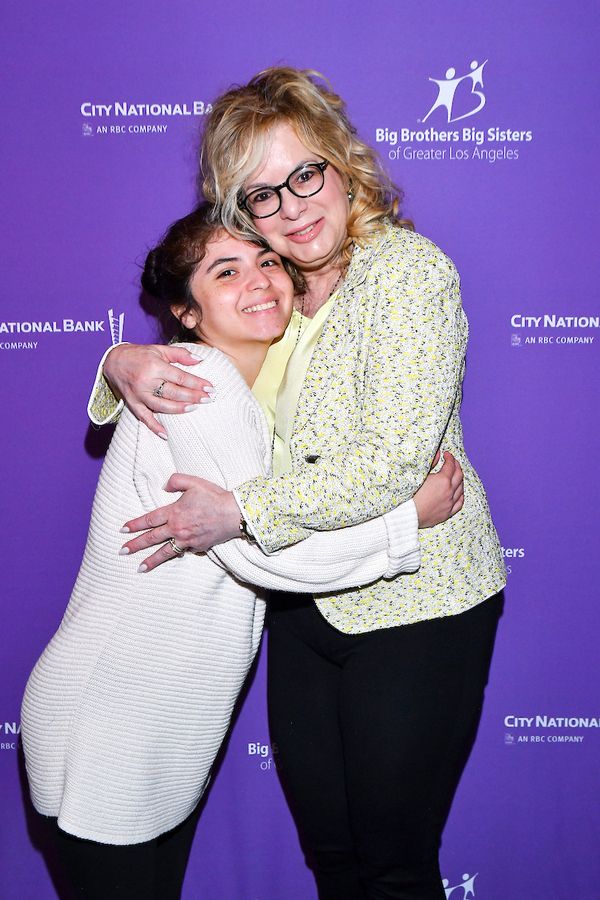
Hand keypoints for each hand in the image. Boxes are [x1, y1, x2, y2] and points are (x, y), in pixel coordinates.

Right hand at [104, 344, 213, 437]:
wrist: (113, 361)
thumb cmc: (140, 354)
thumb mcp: (159, 349)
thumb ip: (180, 354)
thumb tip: (199, 360)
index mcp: (154, 365)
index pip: (180, 377)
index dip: (196, 383)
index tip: (210, 388)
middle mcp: (146, 381)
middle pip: (173, 392)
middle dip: (192, 396)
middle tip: (207, 399)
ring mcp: (138, 394)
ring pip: (161, 406)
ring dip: (178, 409)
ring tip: (193, 408)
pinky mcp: (132, 403)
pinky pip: (144, 418)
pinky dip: (154, 427)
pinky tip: (166, 435)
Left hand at [120, 474, 241, 571]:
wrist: (235, 514)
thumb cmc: (215, 496)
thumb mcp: (194, 482)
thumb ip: (175, 481)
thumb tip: (164, 487)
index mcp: (174, 512)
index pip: (149, 520)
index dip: (135, 524)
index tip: (123, 529)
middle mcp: (177, 528)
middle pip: (152, 538)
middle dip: (135, 545)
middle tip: (122, 551)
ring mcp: (187, 540)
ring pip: (165, 552)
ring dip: (151, 560)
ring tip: (140, 568)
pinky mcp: (198, 547)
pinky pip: (184, 551)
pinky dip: (177, 554)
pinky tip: (173, 555)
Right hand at [413, 452, 463, 527]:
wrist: (407, 514)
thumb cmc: (410, 494)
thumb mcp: (419, 474)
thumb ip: (431, 462)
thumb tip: (438, 453)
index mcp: (443, 480)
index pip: (450, 465)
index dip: (450, 457)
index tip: (447, 454)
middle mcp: (449, 490)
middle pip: (459, 475)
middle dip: (457, 466)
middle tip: (453, 462)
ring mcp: (449, 502)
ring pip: (461, 488)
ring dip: (459, 479)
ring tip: (455, 475)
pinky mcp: (447, 512)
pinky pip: (459, 503)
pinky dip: (460, 495)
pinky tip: (459, 492)